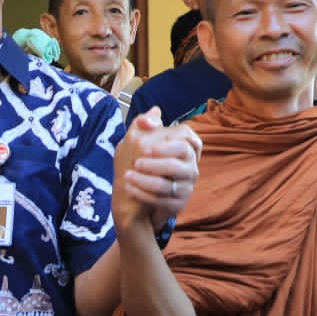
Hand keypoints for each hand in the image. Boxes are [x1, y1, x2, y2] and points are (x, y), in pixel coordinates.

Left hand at [114, 109, 201, 230]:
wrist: (134, 197)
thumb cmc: (138, 165)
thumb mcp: (135, 142)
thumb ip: (143, 125)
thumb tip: (154, 110)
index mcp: (183, 148)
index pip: (186, 138)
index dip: (168, 143)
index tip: (147, 148)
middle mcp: (189, 167)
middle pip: (178, 164)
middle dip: (156, 163)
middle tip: (136, 162)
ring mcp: (185, 187)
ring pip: (168, 184)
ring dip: (145, 180)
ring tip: (127, 176)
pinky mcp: (177, 205)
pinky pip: (161, 200)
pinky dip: (142, 194)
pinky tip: (128, 188)